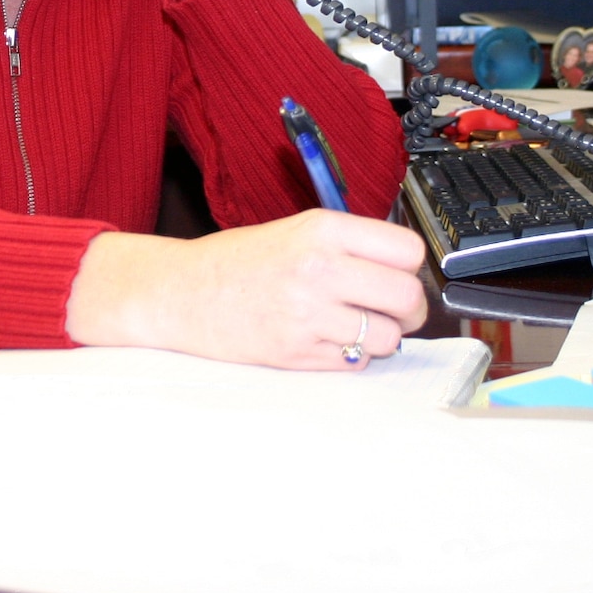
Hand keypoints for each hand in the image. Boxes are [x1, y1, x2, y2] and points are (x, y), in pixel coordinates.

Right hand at [64, 211, 429, 370]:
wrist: (182, 293)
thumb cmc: (238, 261)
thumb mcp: (296, 230)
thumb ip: (350, 245)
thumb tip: (406, 270)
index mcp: (322, 230)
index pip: (408, 250)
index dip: (411, 266)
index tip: (401, 273)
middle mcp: (319, 269)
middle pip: (407, 297)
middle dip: (408, 309)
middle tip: (392, 309)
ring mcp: (309, 314)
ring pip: (389, 337)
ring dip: (381, 337)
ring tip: (354, 326)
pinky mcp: (298, 353)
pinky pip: (356, 361)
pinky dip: (352, 355)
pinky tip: (328, 339)